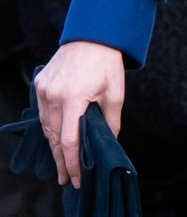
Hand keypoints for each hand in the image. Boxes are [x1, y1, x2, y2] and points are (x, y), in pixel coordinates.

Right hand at [32, 41, 125, 187]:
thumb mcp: (115, 93)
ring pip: (46, 127)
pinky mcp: (40, 85)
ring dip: (54, 147)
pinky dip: (49, 128)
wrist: (91, 36)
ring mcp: (43, 90)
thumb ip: (110, 121)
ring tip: (62, 165)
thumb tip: (108, 143)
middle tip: (66, 180)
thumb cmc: (106, 63)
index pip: (69, 139)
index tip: (76, 178)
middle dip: (60, 161)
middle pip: (54, 137)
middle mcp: (53, 95)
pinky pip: (43, 113)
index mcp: (72, 98)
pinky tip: (56, 141)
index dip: (71, 162)